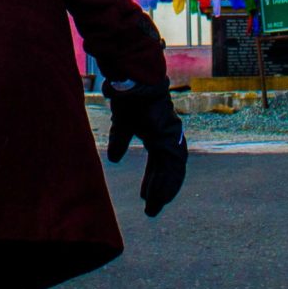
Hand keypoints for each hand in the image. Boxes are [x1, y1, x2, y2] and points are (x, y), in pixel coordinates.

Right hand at [104, 81, 186, 216]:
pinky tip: (156, 196)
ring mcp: (170, 136)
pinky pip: (170, 166)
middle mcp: (168, 135)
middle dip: (159, 187)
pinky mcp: (168, 137)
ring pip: (172, 170)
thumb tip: (115, 159)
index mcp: (158, 132)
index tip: (145, 195)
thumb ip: (120, 140)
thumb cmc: (128, 97)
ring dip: (163, 190)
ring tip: (153, 207)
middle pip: (168, 168)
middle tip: (150, 206)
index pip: (161, 161)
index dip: (154, 178)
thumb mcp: (122, 124)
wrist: (131, 81)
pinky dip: (164, 183)